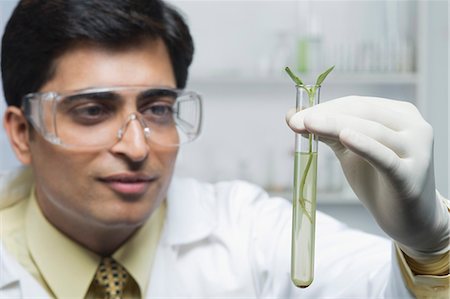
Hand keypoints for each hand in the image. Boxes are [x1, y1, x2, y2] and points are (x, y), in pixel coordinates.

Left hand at [286, 96, 448, 258]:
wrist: (409, 219)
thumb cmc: (379, 180)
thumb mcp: (350, 151)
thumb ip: (327, 132)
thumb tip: (293, 116)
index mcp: (400, 114)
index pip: (357, 104)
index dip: (325, 107)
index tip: (295, 116)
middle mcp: (414, 126)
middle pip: (363, 112)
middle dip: (326, 115)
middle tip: (296, 121)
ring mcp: (417, 150)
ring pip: (371, 130)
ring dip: (335, 125)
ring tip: (307, 125)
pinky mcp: (411, 176)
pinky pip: (384, 157)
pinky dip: (364, 145)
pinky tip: (344, 137)